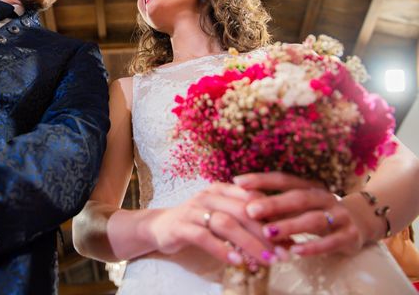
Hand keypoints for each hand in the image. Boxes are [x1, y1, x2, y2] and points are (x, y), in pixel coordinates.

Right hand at [145, 183, 277, 265]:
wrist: (160, 227)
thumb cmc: (197, 222)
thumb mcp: (222, 217)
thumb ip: (247, 222)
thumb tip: (283, 236)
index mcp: (222, 189)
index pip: (253, 198)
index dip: (274, 217)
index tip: (291, 237)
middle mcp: (209, 196)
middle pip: (243, 211)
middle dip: (265, 234)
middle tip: (283, 254)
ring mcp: (194, 210)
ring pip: (226, 223)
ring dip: (248, 243)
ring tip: (265, 260)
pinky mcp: (181, 225)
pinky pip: (204, 236)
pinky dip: (222, 249)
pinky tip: (237, 262)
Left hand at [234, 172, 366, 256]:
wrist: (361, 223)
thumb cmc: (317, 213)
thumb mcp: (299, 205)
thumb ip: (276, 204)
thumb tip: (241, 200)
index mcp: (309, 186)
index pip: (283, 179)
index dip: (261, 179)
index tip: (237, 182)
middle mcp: (324, 197)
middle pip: (297, 198)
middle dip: (273, 204)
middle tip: (250, 210)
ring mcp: (339, 216)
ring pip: (313, 219)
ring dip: (290, 226)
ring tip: (269, 232)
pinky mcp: (349, 236)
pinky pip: (331, 242)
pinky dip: (313, 246)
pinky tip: (296, 251)